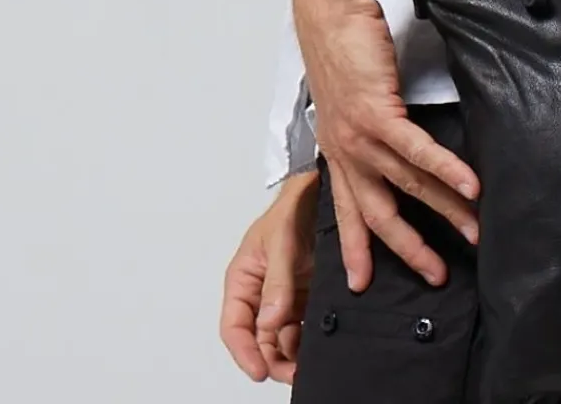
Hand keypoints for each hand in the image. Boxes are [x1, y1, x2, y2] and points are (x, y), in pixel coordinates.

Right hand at [219, 172, 318, 383]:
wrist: (325, 187)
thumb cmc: (294, 205)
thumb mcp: (281, 241)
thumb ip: (277, 282)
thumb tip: (270, 322)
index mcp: (243, 280)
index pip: (235, 326)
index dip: (244, 353)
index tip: (260, 371)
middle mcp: (261, 291)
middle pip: (259, 338)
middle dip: (272, 359)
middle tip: (293, 373)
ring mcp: (285, 294)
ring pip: (282, 336)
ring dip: (292, 351)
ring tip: (308, 360)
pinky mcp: (307, 292)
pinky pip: (304, 323)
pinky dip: (309, 336)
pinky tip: (321, 341)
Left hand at [292, 0, 480, 293]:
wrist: (331, 9)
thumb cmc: (342, 42)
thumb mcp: (349, 94)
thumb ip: (369, 120)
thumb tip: (391, 132)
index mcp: (337, 148)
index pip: (348, 209)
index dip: (356, 246)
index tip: (362, 282)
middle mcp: (346, 150)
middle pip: (379, 213)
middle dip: (408, 248)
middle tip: (436, 274)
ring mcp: (361, 134)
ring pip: (407, 185)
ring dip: (443, 211)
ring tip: (473, 230)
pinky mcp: (379, 112)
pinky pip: (417, 150)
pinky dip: (446, 170)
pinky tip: (470, 187)